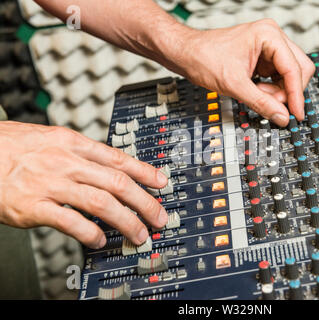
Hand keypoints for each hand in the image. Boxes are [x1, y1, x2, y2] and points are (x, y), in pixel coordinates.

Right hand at [0, 121, 168, 248]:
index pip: (118, 158)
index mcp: (72, 143)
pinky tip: (101, 240)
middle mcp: (66, 162)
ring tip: (139, 234)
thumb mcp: (51, 139)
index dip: (145, 172)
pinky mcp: (34, 207)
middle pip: (117, 183)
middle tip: (160, 217)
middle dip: (145, 202)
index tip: (162, 182)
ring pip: (101, 203)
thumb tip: (110, 168)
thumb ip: (80, 153)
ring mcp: (51, 185)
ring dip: (126, 221)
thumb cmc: (12, 147)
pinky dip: (90, 233)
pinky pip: (70, 222)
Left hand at [174, 19, 314, 126]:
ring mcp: (269, 49)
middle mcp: (273, 38)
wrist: (186, 54)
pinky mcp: (264, 59)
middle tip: (275, 108)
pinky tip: (256, 92)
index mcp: (269, 35)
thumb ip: (261, 103)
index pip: (294, 68)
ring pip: (290, 76)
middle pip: (299, 70)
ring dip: (278, 92)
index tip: (296, 114)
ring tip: (257, 95)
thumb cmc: (204, 57)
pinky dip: (271, 90)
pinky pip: (278, 78)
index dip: (296, 95)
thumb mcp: (234, 85)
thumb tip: (282, 117)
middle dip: (287, 92)